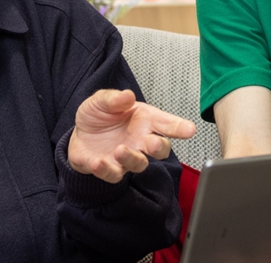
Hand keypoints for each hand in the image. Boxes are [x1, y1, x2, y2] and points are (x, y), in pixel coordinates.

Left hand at [68, 89, 196, 182]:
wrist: (80, 134)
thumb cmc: (99, 116)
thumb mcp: (102, 101)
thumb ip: (114, 99)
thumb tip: (127, 95)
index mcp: (144, 120)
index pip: (166, 123)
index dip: (179, 126)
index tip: (190, 130)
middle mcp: (140, 141)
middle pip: (160, 148)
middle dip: (159, 147)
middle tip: (153, 144)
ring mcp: (127, 157)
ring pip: (139, 164)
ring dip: (131, 158)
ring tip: (119, 150)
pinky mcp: (110, 169)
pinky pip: (113, 174)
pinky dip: (106, 170)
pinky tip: (98, 162)